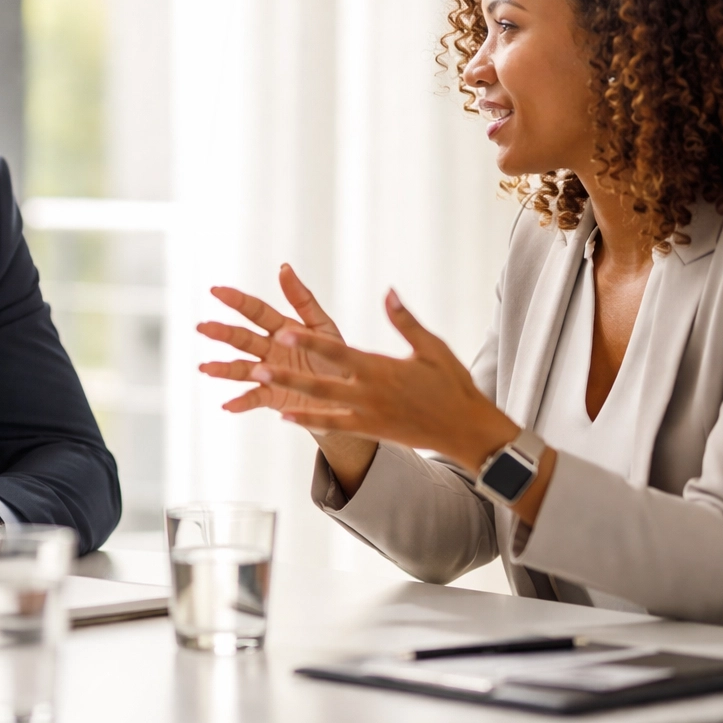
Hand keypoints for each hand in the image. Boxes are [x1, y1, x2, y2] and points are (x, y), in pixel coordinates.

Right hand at [198, 264, 350, 418]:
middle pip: (243, 339)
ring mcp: (270, 373)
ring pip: (242, 368)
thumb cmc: (336, 357)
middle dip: (223, 333)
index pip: (256, 311)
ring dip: (224, 368)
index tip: (216, 290)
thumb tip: (283, 267)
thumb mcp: (322, 326)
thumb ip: (303, 299)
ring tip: (205, 368)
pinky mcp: (274, 397)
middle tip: (202, 327)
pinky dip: (241, 402)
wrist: (350, 394)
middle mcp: (271, 349)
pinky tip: (228, 405)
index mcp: (282, 328)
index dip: (237, 301)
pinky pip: (255, 398)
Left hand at [256, 289, 519, 473]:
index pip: (337, 352)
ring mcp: (367, 414)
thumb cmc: (451, 384)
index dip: (308, 342)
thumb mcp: (432, 347)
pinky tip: (284, 415)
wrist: (465, 429)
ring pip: (321, 404)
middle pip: (320, 381)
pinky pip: (334, 425)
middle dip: (288, 371)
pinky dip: (309, 420)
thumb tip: (388, 292)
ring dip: (290, 393)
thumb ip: (405, 321)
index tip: (283, 330)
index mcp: (381, 368)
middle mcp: (369, 392)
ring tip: (263, 384)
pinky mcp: (370, 429)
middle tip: (257, 363)